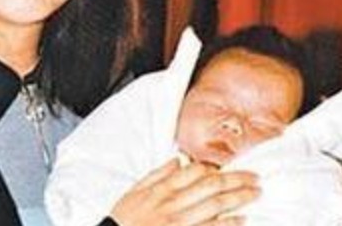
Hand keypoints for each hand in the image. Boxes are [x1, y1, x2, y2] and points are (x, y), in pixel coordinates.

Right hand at [109, 158, 258, 225]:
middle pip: (211, 186)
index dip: (214, 167)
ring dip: (239, 198)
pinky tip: (241, 219)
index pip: (194, 171)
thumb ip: (156, 175)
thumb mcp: (135, 191)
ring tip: (255, 193)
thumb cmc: (126, 219)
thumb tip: (176, 161)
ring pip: (217, 205)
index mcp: (162, 189)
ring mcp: (182, 222)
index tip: (225, 168)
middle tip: (254, 178)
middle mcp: (174, 203)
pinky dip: (229, 223)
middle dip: (236, 180)